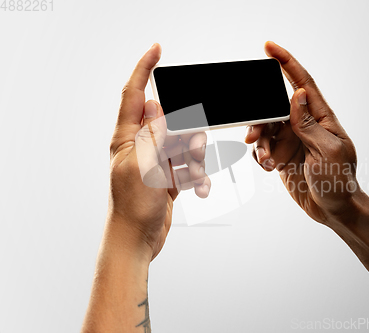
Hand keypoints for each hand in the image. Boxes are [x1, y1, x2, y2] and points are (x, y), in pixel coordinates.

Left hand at [108, 43, 209, 260]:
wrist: (136, 240)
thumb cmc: (132, 207)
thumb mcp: (144, 167)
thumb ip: (152, 135)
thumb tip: (156, 106)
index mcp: (127, 138)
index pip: (134, 95)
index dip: (144, 70)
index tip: (157, 50)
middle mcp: (141, 145)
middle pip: (172, 121)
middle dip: (187, 133)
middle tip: (189, 152)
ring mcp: (156, 161)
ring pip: (185, 143)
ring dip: (195, 159)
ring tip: (191, 178)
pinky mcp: (167, 175)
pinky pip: (189, 165)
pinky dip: (196, 175)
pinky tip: (197, 188)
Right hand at [245, 42, 358, 224]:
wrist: (334, 210)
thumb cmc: (339, 181)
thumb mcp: (327, 152)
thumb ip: (309, 124)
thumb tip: (299, 93)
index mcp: (322, 118)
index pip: (303, 83)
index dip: (286, 63)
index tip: (269, 47)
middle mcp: (305, 125)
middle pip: (274, 107)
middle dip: (260, 118)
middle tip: (254, 134)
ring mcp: (293, 140)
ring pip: (265, 129)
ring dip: (259, 142)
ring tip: (266, 160)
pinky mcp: (282, 155)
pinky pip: (262, 147)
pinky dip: (260, 155)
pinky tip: (269, 167)